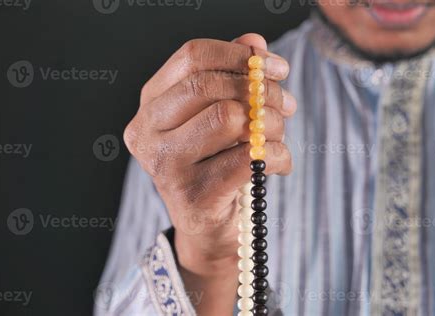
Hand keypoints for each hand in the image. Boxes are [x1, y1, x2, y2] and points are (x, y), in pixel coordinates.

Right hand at [124, 33, 295, 313]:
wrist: (206, 225)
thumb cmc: (213, 162)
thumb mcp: (216, 115)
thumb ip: (231, 75)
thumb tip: (255, 42)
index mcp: (150, 104)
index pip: (191, 57)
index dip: (239, 55)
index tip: (275, 67)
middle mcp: (146, 132)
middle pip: (208, 86)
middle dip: (261, 90)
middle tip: (287, 103)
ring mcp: (165, 166)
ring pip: (230, 118)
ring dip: (271, 124)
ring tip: (279, 135)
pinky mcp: (192, 195)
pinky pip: (249, 158)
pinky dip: (278, 156)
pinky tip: (279, 162)